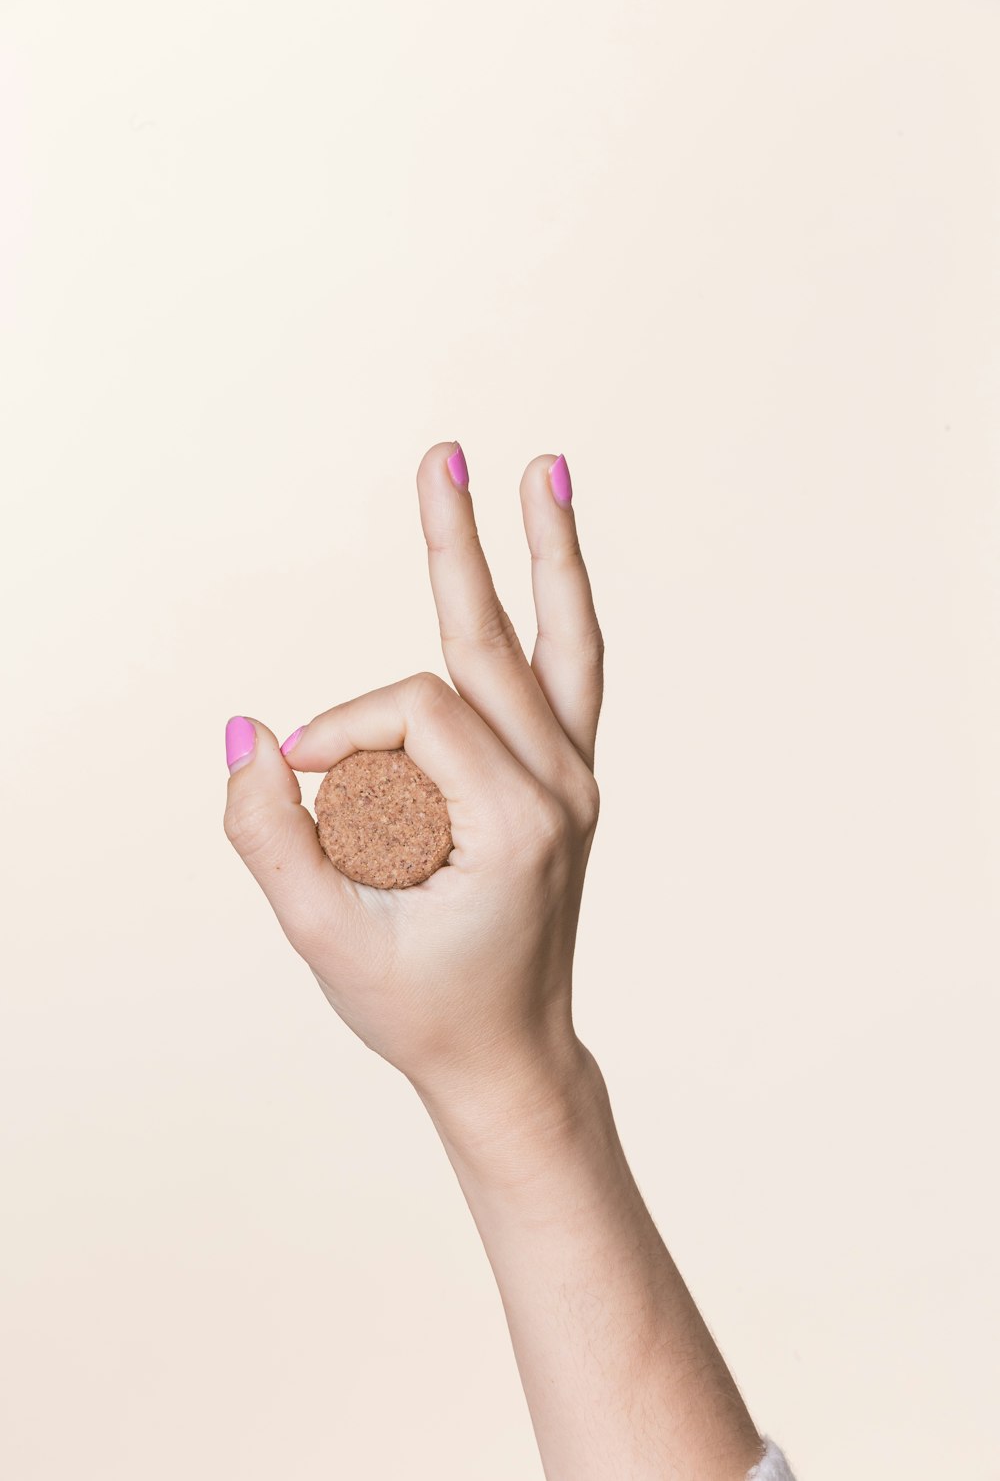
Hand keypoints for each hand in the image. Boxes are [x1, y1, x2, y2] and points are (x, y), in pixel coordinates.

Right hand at [223, 441, 603, 1107]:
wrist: (509, 1054)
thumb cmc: (421, 1006)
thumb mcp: (325, 940)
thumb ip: (269, 835)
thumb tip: (248, 733)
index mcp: (517, 823)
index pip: (416, 710)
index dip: (344, 727)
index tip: (302, 778)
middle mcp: (562, 787)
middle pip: (497, 642)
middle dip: (456, 547)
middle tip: (440, 453)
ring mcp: (576, 780)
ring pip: (566, 645)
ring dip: (546, 555)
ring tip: (543, 469)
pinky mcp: (569, 782)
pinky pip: (571, 678)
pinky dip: (560, 611)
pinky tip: (550, 557)